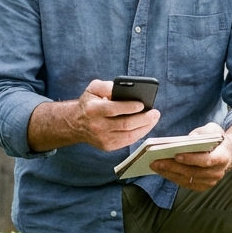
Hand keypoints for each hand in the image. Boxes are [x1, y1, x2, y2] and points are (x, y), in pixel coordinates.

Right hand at [28, 79, 159, 152]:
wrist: (76, 124)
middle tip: (155, 113)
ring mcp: (102, 139)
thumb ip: (107, 86)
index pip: (113, 109)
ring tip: (154, 119)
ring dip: (145, 127)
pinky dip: (139, 134)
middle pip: (125, 124)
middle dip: (143, 119)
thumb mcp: (93, 89)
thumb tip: (123, 88)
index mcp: (93, 110)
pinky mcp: (107, 146)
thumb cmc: (89, 103)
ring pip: (129, 135)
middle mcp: (97, 126)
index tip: (142, 104)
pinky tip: (146, 126)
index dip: (129, 107)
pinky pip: (127, 141)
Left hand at [150, 123, 229, 190]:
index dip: (191, 159)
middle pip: (193, 172)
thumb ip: (202, 133)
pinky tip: (162, 170)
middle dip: (173, 166)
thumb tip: (187, 139)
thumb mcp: (212, 130)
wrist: (227, 153)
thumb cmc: (216, 139)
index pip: (206, 160)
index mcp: (222, 157)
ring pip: (187, 180)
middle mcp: (217, 172)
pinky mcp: (202, 186)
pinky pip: (185, 183)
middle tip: (156, 161)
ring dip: (169, 173)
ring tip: (155, 165)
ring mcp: (210, 182)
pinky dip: (172, 177)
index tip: (176, 155)